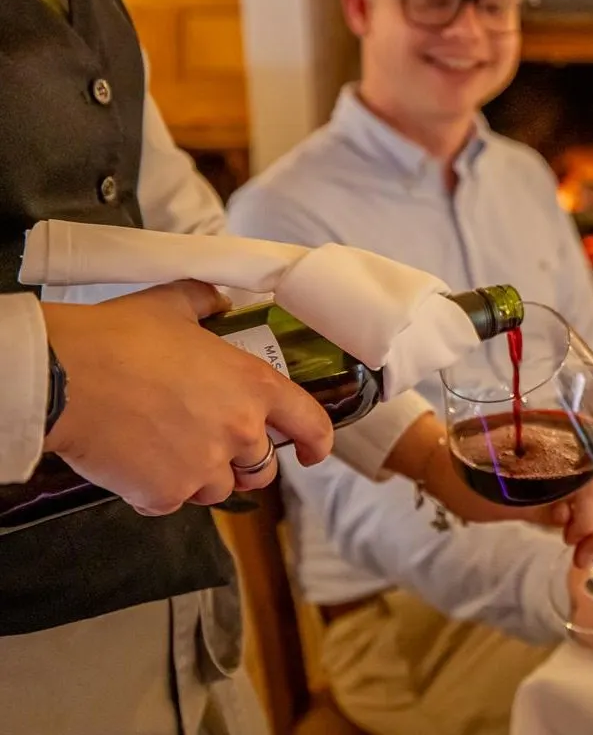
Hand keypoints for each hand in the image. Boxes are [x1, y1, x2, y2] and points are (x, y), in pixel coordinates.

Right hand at [42, 280, 334, 515]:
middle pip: (263, 467)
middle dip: (245, 460)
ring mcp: (204, 468)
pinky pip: (175, 501)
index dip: (317, 441)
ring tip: (170, 448)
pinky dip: (161, 489)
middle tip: (215, 443)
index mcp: (253, 387)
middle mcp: (239, 432)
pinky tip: (138, 462)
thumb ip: (207, 303)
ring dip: (204, 476)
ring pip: (220, 489)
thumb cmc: (119, 339)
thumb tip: (217, 301)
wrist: (65, 379)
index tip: (313, 451)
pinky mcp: (166, 494)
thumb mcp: (174, 305)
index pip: (310, 423)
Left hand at [392, 415, 592, 567]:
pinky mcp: (553, 466)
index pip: (591, 483)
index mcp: (551, 448)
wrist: (438, 460)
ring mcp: (560, 455)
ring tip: (583, 552)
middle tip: (582, 557)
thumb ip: (540, 509)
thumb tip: (569, 521)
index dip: (589, 517)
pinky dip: (586, 512)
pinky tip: (590, 540)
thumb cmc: (462, 480)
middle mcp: (562, 445)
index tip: (572, 544)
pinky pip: (579, 486)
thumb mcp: (500, 502)